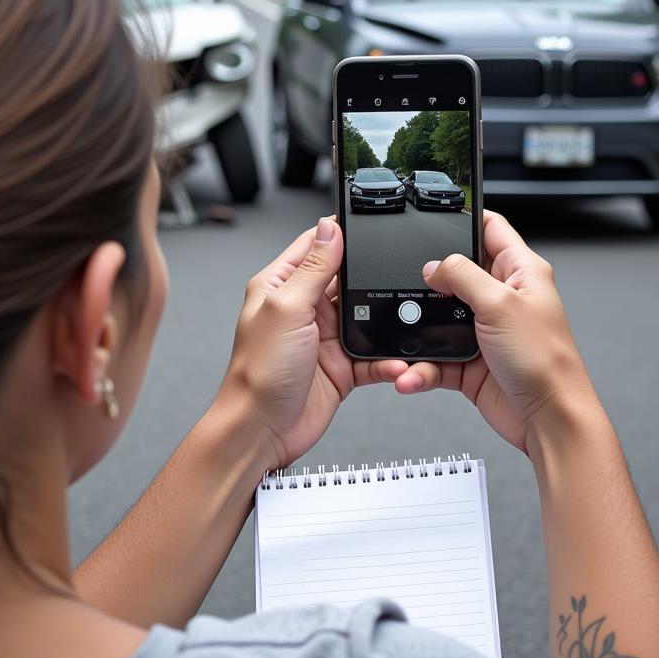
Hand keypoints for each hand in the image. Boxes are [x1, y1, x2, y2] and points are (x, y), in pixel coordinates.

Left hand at [216, 218, 408, 468]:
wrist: (261, 431)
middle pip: (348, 279)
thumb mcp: (286, 309)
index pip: (314, 245)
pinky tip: (395, 362)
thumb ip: (312, 269)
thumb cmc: (258, 373)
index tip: (369, 226)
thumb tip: (329, 229)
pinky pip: (374, 355)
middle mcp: (303, 308)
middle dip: (372, 279)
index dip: (340, 233)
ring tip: (400, 324)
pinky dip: (388, 359)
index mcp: (281, 285)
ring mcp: (324, 337)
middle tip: (395, 278)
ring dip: (385, 323)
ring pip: (368, 317)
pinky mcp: (342, 366)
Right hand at [394, 210, 598, 452]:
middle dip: (429, 280)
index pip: (491, 229)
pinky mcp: (470, 361)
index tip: (436, 214)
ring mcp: (485, 330)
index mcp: (521, 272)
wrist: (548, 421)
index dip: (467, 217)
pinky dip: (421, 366)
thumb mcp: (501, 304)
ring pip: (438, 317)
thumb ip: (463, 276)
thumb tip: (434, 265)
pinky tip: (413, 372)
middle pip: (456, 272)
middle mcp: (503, 298)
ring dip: (419, 331)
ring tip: (405, 338)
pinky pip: (435, 356)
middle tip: (409, 282)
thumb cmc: (546, 363)